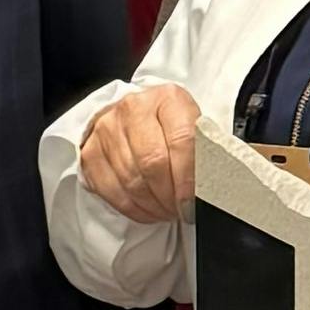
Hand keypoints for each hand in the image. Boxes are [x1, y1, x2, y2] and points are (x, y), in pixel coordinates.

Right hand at [77, 83, 203, 225]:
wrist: (138, 116)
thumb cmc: (173, 127)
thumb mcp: (196, 129)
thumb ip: (206, 153)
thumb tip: (219, 187)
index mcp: (168, 98)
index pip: (182, 141)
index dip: (189, 179)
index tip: (194, 203)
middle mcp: (134, 108)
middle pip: (153, 162)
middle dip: (170, 196)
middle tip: (181, 210)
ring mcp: (108, 128)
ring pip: (132, 180)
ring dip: (153, 205)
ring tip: (167, 210)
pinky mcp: (91, 150)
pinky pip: (111, 190)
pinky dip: (133, 208)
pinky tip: (148, 209)